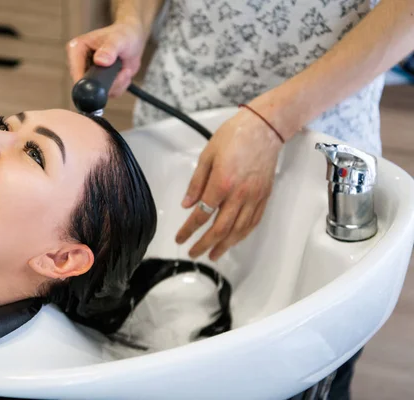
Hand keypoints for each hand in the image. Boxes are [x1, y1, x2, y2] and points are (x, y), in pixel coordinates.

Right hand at [67, 20, 147, 97]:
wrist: (133, 39)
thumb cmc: (124, 34)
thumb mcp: (119, 39)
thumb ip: (110, 49)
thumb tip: (100, 61)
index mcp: (76, 49)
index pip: (75, 72)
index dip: (91, 81)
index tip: (109, 77)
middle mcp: (79, 64)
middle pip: (88, 87)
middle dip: (109, 83)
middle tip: (124, 71)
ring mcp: (88, 75)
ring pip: (100, 93)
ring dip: (117, 85)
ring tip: (125, 70)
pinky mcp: (97, 83)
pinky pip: (108, 94)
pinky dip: (120, 86)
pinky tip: (124, 73)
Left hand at [175, 107, 283, 260]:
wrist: (265, 128)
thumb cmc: (234, 136)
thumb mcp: (207, 155)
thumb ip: (196, 183)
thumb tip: (187, 205)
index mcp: (221, 183)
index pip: (202, 215)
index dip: (189, 230)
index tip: (180, 239)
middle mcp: (239, 195)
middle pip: (220, 229)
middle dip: (204, 245)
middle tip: (194, 253)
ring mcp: (254, 197)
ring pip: (239, 230)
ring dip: (224, 246)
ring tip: (213, 255)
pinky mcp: (264, 196)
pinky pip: (253, 222)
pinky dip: (243, 235)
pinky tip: (234, 240)